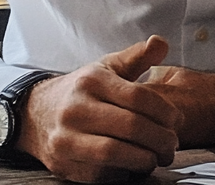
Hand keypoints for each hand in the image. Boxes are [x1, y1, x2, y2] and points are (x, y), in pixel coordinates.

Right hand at [16, 35, 179, 182]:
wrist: (36, 114)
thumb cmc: (83, 89)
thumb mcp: (107, 66)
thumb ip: (137, 56)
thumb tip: (161, 43)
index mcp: (92, 80)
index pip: (137, 96)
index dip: (163, 110)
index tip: (177, 120)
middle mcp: (76, 108)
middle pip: (129, 126)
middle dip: (159, 138)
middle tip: (173, 143)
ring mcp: (66, 138)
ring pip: (113, 153)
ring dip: (143, 159)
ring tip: (158, 157)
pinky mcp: (63, 164)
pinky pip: (99, 173)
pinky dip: (123, 172)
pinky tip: (136, 165)